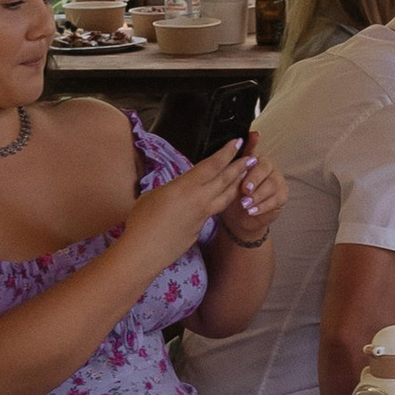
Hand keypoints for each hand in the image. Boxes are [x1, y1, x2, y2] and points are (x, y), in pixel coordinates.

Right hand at [121, 139, 250, 271]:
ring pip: (225, 197)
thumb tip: (177, 190)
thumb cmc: (142, 221)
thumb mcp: (153, 195)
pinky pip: (214, 210)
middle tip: (252, 157)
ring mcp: (202, 216)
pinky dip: (221, 201)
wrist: (144, 252)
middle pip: (226, 180)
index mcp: (186, 187)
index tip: (236, 142)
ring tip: (246, 175)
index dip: (226, 153)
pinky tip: (220, 198)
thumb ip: (171, 189)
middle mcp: (199, 200)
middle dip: (240, 167)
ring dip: (237, 184)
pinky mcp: (200, 229)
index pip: (212, 166)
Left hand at [217, 152, 284, 250]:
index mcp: (258, 158)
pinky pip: (276, 200)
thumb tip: (249, 139)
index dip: (251, 168)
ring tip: (244, 204)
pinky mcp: (282, 195)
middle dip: (254, 180)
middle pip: (266, 170)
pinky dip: (262, 206)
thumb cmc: (235, 191)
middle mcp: (270, 167)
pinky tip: (251, 211)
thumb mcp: (231, 178)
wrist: (239, 213)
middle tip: (244, 191)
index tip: (243, 177)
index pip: (257, 159)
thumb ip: (238, 160)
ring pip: (272, 185)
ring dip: (257, 195)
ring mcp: (279, 181)